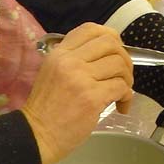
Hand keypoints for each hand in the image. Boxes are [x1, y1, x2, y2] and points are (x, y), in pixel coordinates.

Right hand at [22, 23, 132, 163]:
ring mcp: (82, 78)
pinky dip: (127, 96)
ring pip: (119, 64)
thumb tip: (107, 55)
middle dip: (125, 58)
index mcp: (59, 53)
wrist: (37, 135)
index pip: (91, 29)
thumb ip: (74, 60)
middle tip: (123, 75)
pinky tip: (120, 106)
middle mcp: (70, 61)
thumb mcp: (52, 72)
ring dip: (127, 79)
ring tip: (122, 93)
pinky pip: (122, 87)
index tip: (115, 52)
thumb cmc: (46, 108)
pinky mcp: (92, 97)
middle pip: (111, 43)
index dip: (110, 37)